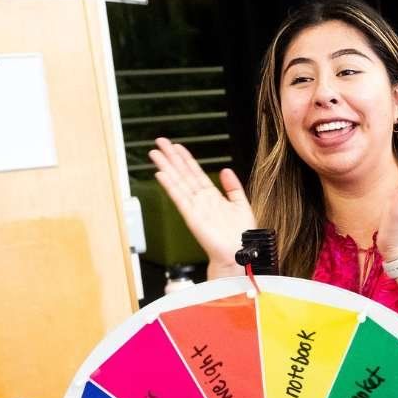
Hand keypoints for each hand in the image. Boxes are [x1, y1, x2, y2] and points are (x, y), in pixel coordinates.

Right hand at [148, 138, 256, 273]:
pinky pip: (179, 198)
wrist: (239, 253)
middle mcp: (202, 201)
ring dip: (166, 167)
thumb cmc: (241, 236)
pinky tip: (161, 175)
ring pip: (178, 182)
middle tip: (160, 143)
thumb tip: (226, 171)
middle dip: (171, 158)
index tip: (177, 147)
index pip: (196, 173)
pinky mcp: (192, 217)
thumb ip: (233, 187)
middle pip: (183, 174)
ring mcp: (195, 208)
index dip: (186, 159)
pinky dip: (170, 186)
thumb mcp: (241, 205)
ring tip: (156, 154)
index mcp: (213, 197)